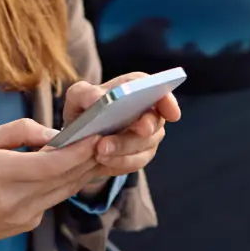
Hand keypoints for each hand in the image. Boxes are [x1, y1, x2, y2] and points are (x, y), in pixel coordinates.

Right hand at [0, 118, 101, 250]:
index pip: (52, 164)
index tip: (97, 134)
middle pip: (66, 178)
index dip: (79, 150)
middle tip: (106, 137)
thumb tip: (55, 133)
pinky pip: (54, 200)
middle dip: (88, 157)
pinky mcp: (28, 224)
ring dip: (83, 171)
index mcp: (2, 173)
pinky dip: (65, 183)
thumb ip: (21, 131)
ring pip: (65, 191)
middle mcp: (16, 199)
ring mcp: (24, 216)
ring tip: (95, 150)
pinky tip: (70, 169)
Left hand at [62, 73, 181, 195]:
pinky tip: (102, 160)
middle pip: (154, 120)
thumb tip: (98, 98)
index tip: (172, 114)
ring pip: (145, 144)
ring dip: (122, 149)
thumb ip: (84, 93)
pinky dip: (119, 162)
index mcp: (135, 89)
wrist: (80, 139)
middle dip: (142, 129)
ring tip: (99, 150)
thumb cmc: (84, 110)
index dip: (167, 100)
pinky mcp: (141, 155)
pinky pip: (135, 161)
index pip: (157, 88)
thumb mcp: (77, 98)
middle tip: (133, 131)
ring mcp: (147, 136)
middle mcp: (147, 111)